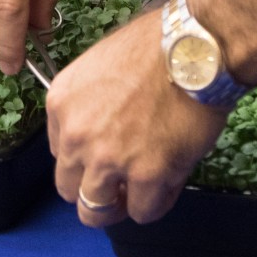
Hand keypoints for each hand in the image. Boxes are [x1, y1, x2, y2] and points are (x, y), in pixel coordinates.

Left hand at [49, 11, 229, 225]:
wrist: (195, 46)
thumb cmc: (158, 45)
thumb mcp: (102, 66)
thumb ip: (92, 103)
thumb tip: (106, 130)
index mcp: (62, 103)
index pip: (60, 152)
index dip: (86, 157)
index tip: (106, 154)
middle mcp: (77, 136)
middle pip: (69, 188)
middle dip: (94, 187)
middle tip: (120, 181)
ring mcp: (108, 159)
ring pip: (95, 211)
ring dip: (117, 204)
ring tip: (140, 192)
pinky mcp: (146, 176)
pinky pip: (143, 212)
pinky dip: (155, 204)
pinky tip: (168, 183)